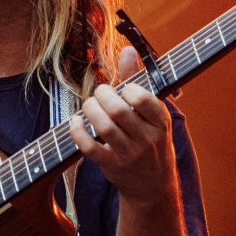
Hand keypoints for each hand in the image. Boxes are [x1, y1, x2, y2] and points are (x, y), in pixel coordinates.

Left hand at [69, 45, 177, 207]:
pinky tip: (75, 122)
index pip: (145, 100)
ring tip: (88, 106)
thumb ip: (137, 80)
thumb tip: (128, 49)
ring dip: (90, 111)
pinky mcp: (112, 166)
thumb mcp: (152, 113)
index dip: (128, 89)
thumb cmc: (150, 139)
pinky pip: (90, 148)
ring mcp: (130, 155)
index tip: (123, 89)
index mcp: (161, 121)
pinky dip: (78, 132)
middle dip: (102, 96)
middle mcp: (148, 139)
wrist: (152, 185)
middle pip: (119, 111)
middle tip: (99, 95)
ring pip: (104, 127)